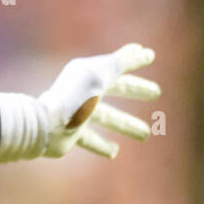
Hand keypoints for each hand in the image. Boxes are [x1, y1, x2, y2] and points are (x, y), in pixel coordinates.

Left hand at [38, 43, 159, 158]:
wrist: (46, 125)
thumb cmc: (75, 98)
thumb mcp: (101, 75)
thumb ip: (123, 62)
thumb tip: (146, 50)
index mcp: (87, 74)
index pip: (116, 67)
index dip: (134, 63)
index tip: (152, 57)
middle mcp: (82, 91)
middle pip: (114, 89)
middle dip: (135, 90)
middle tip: (157, 93)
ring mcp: (77, 113)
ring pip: (107, 117)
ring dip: (126, 125)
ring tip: (145, 135)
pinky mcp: (71, 134)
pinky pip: (89, 139)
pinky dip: (102, 145)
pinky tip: (114, 153)